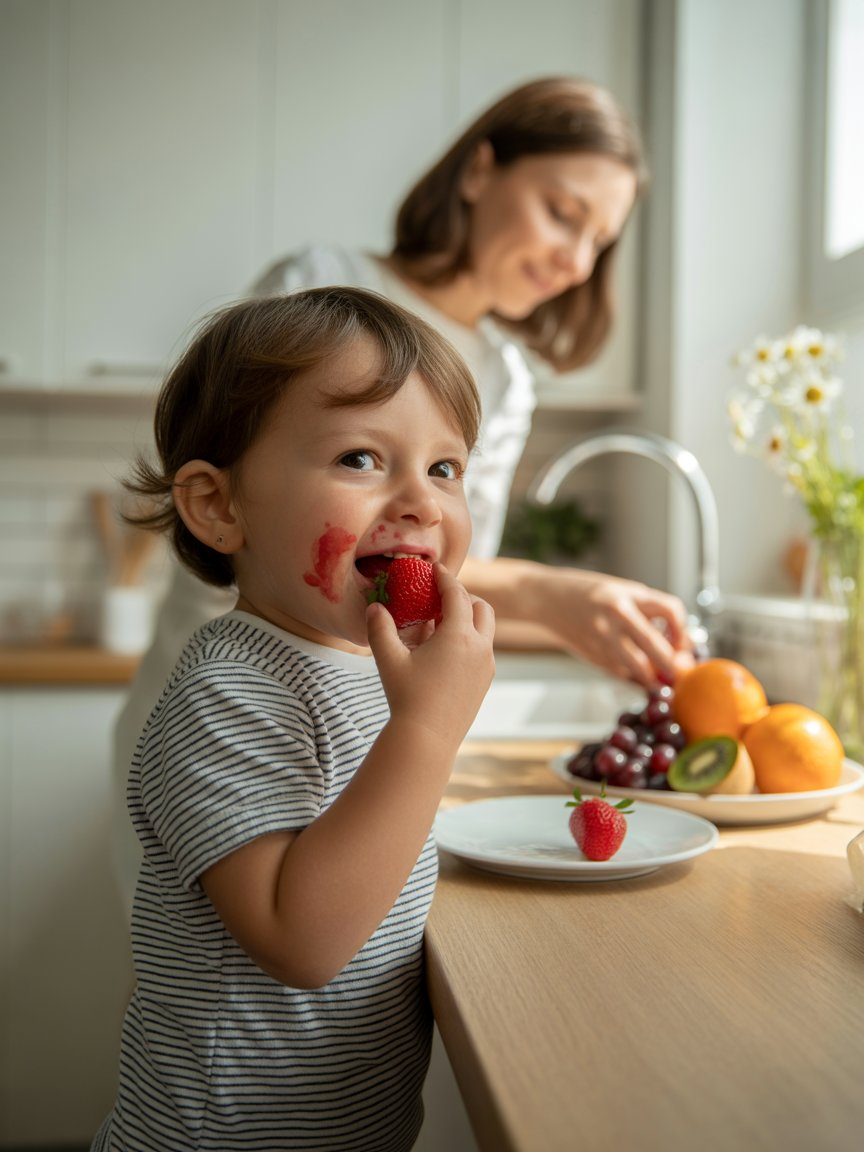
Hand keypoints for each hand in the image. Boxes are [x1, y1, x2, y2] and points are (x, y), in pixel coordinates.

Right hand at [366, 563, 495, 747]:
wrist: (427, 739)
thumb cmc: (406, 697)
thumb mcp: (388, 659)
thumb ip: (380, 628)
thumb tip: (374, 607)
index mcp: (459, 636)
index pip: (457, 595)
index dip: (445, 578)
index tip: (435, 569)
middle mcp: (480, 647)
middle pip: (482, 608)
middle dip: (464, 597)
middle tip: (441, 597)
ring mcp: (486, 665)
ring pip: (485, 629)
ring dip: (468, 619)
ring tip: (441, 624)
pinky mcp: (485, 681)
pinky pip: (482, 650)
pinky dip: (469, 640)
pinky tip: (444, 651)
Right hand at [527, 566, 693, 686]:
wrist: (547, 599)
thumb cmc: (589, 592)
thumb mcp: (622, 590)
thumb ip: (649, 612)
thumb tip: (681, 642)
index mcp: (626, 596)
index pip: (670, 611)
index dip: (683, 629)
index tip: (682, 640)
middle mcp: (614, 617)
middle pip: (655, 647)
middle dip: (672, 664)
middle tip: (679, 672)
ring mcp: (601, 639)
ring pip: (638, 668)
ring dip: (653, 677)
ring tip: (660, 678)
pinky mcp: (592, 656)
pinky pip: (621, 673)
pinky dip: (634, 677)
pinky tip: (638, 675)